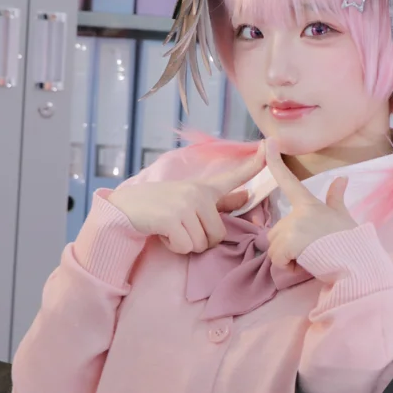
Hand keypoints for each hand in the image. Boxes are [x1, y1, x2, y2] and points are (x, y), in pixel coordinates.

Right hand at [106, 143, 265, 253]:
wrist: (123, 209)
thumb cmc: (158, 206)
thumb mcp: (189, 200)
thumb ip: (220, 202)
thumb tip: (246, 195)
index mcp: (203, 188)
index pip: (234, 176)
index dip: (254, 164)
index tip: (269, 145)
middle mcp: (197, 193)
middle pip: (217, 235)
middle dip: (200, 240)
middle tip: (181, 229)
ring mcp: (185, 204)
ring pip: (201, 243)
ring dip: (185, 244)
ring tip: (170, 229)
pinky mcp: (172, 218)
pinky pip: (186, 246)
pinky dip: (173, 246)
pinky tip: (163, 233)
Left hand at [265, 143, 358, 267]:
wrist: (357, 262)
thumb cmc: (351, 242)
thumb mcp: (342, 216)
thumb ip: (336, 198)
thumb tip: (342, 178)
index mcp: (308, 204)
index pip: (288, 180)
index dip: (275, 161)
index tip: (267, 141)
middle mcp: (298, 212)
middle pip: (276, 231)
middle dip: (287, 246)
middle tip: (310, 251)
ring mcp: (293, 227)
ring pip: (274, 247)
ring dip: (287, 258)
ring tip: (309, 258)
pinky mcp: (290, 244)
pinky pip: (277, 259)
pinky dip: (288, 266)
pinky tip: (305, 265)